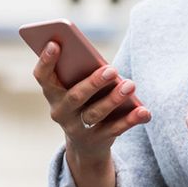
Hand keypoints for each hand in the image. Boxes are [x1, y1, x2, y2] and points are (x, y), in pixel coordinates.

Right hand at [32, 40, 150, 161]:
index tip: (55, 43)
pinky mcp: (98, 140)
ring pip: (95, 113)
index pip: (42, 76)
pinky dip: (131, 119)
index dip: (46, 60)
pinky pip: (116, 129)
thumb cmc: (82, 100)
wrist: (85, 144)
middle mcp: (60, 112)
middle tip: (112, 69)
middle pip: (75, 96)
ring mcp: (78, 129)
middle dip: (93, 82)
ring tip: (130, 85)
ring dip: (114, 99)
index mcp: (52, 93)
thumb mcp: (76, 86)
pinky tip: (144, 111)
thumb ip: (82, 71)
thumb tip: (104, 63)